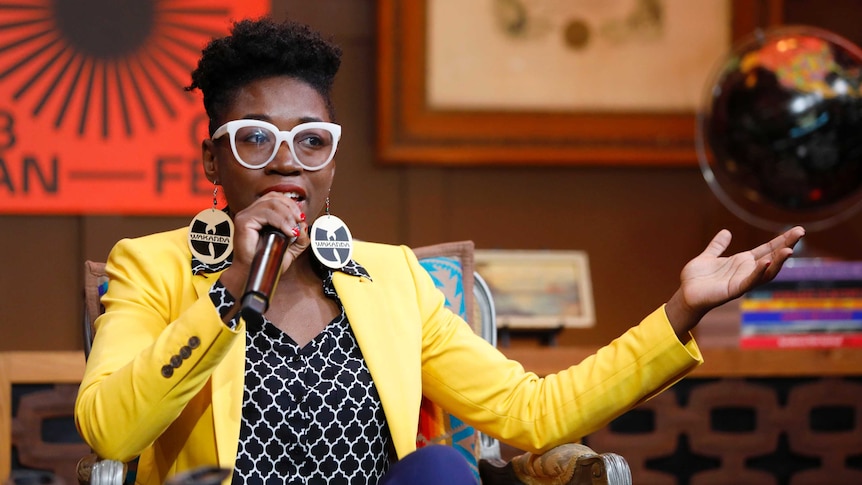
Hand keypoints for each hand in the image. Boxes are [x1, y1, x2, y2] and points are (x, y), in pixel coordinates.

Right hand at [219, 192, 308, 298]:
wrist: (255, 274)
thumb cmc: (267, 262)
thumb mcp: (290, 248)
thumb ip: (299, 237)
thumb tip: (303, 225)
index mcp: (260, 214)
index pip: (276, 198)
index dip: (291, 204)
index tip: (301, 217)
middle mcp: (252, 212)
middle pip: (274, 197)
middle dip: (291, 208)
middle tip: (299, 222)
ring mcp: (246, 215)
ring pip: (271, 203)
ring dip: (287, 215)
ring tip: (293, 229)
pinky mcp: (244, 221)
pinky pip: (265, 213)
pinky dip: (280, 221)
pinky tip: (287, 231)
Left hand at [665, 226, 804, 340]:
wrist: (686, 295)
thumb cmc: (697, 279)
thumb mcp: (708, 257)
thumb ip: (717, 246)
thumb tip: (726, 232)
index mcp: (742, 262)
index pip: (767, 249)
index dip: (781, 240)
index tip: (797, 230)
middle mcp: (746, 271)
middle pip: (772, 257)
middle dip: (787, 246)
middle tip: (801, 232)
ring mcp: (742, 281)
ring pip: (766, 271)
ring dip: (778, 261)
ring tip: (789, 250)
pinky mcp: (734, 290)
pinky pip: (750, 281)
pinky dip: (758, 272)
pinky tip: (766, 263)